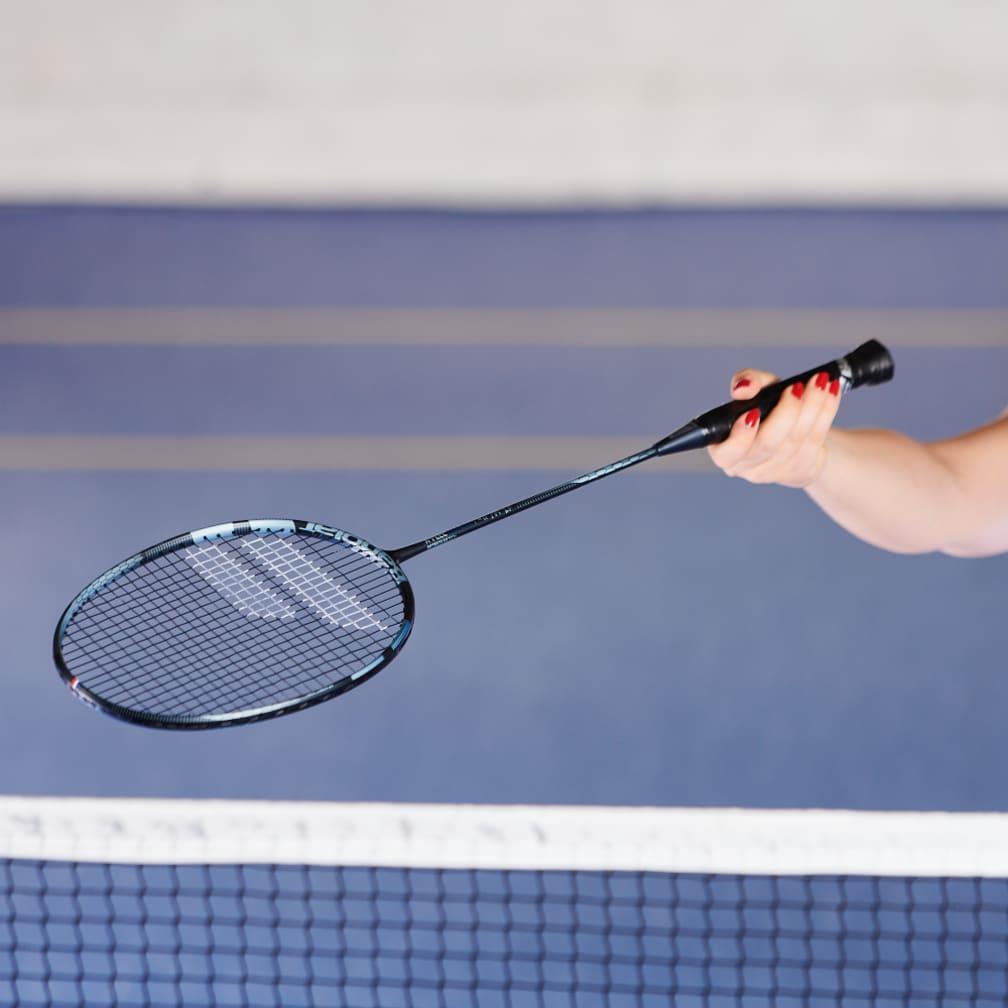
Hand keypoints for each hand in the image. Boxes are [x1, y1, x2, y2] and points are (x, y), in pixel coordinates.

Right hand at [707, 369, 842, 487]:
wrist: (793, 431)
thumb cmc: (766, 410)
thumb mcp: (757, 392)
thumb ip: (747, 382)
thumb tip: (743, 388)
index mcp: (725, 449)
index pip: (726, 454)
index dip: (740, 436)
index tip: (753, 413)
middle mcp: (746, 466)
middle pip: (767, 445)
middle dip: (785, 413)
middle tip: (796, 388)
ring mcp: (775, 472)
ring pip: (795, 441)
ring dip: (812, 407)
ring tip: (820, 382)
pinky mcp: (801, 470)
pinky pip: (815, 440)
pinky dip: (826, 412)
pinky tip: (831, 392)